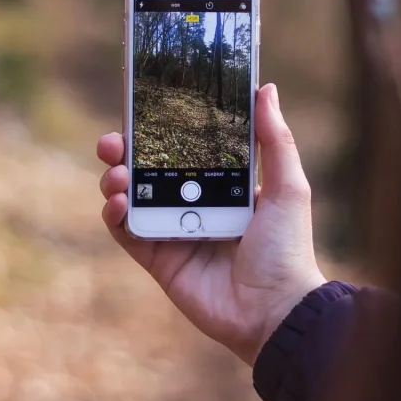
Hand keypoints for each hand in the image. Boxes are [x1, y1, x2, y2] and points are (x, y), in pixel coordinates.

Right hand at [97, 84, 325, 365]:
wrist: (275, 311)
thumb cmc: (287, 249)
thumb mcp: (288, 187)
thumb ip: (276, 140)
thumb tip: (266, 88)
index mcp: (223, 184)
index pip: (184, 148)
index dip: (160, 130)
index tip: (142, 111)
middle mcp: (195, 204)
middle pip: (149, 169)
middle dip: (125, 151)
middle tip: (113, 141)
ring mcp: (174, 231)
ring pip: (132, 196)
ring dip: (116, 180)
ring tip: (117, 175)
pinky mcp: (159, 260)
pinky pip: (128, 232)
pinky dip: (116, 215)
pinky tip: (118, 203)